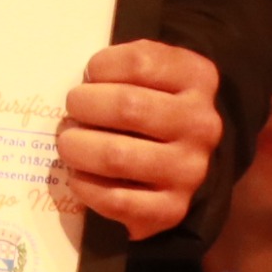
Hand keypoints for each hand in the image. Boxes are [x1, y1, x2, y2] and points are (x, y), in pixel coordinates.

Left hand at [59, 40, 222, 239]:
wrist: (182, 161)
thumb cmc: (151, 104)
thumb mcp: (150, 71)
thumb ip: (123, 65)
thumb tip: (84, 83)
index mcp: (197, 79)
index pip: (139, 62)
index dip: (100, 67)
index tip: (90, 77)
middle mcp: (201, 125)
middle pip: (126, 107)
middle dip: (82, 106)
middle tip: (72, 113)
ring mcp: (190, 170)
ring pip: (117, 156)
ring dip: (77, 147)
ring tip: (70, 143)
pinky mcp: (173, 209)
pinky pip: (116, 200)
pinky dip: (85, 186)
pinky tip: (78, 176)